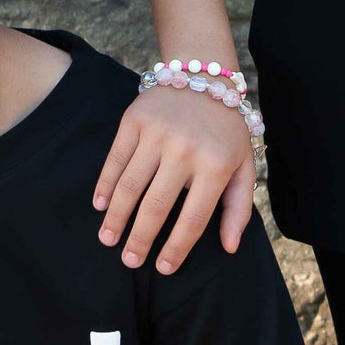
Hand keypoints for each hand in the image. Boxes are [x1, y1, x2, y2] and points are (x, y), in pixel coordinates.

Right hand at [94, 88, 254, 274]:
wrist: (203, 76)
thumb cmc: (226, 131)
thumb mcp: (243, 166)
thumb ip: (239, 208)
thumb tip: (230, 247)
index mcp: (215, 165)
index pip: (193, 219)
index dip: (177, 248)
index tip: (164, 268)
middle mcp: (185, 150)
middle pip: (157, 207)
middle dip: (140, 239)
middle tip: (129, 261)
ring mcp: (156, 134)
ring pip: (130, 186)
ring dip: (116, 218)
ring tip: (108, 240)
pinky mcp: (134, 121)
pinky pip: (115, 160)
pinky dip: (105, 185)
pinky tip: (101, 206)